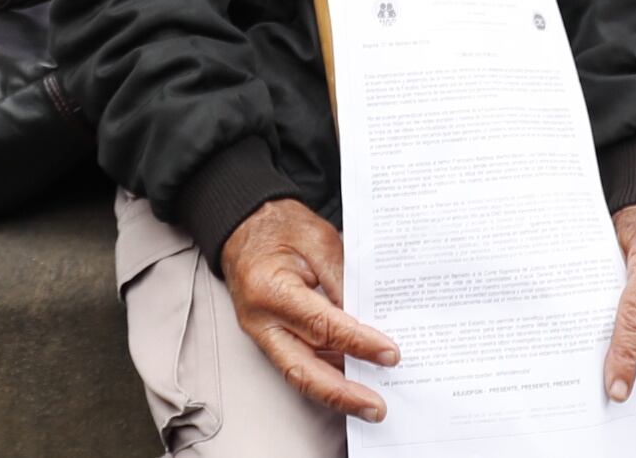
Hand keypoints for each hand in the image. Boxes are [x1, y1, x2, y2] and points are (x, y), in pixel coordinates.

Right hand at [222, 199, 397, 421]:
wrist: (245, 227)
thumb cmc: (281, 228)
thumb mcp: (319, 240)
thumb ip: (343, 280)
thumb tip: (370, 319)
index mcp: (271, 289)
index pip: (321, 326)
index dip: (358, 344)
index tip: (389, 354)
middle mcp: (261, 321)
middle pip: (302, 370)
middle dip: (342, 394)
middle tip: (376, 407)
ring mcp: (262, 334)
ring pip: (299, 375)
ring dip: (336, 393)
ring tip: (370, 403)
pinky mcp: (269, 338)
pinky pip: (298, 365)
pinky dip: (326, 376)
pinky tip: (352, 380)